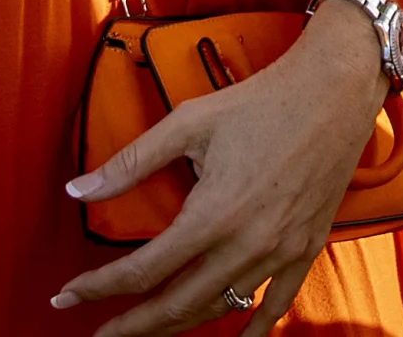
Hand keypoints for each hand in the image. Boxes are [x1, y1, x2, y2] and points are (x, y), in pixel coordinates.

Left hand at [57, 2, 388, 332]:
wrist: (334, 90)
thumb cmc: (261, 100)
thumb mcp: (189, 121)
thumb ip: (131, 161)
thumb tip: (77, 188)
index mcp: (214, 212)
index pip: (144, 270)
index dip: (99, 287)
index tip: (67, 296)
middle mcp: (247, 242)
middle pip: (176, 304)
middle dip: (131, 324)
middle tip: (100, 333)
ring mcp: (281, 250)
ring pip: (219, 308)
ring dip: (178, 325)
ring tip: (147, 328)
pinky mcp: (306, 248)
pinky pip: (276, 305)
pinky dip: (252, 330)